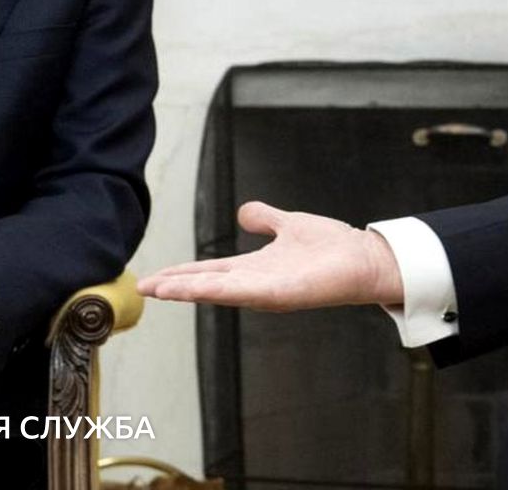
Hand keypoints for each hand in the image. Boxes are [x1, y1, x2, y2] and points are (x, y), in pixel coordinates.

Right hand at [137, 202, 403, 310]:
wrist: (365, 258)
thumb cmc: (332, 247)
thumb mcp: (288, 224)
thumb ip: (264, 219)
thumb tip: (243, 212)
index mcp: (252, 268)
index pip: (207, 271)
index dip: (179, 273)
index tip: (152, 278)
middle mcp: (253, 283)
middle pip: (204, 284)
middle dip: (172, 286)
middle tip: (142, 288)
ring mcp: (264, 291)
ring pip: (215, 291)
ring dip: (185, 290)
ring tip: (157, 290)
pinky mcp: (279, 294)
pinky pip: (239, 292)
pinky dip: (213, 291)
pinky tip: (192, 289)